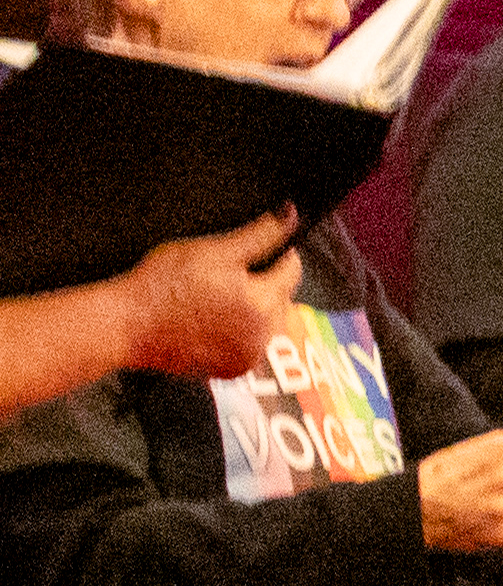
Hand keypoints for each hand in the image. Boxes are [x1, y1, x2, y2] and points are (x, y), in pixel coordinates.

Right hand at [127, 213, 303, 378]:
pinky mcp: (231, 370)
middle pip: (281, 298)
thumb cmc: (162, 286)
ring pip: (267, 322)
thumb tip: (290, 216)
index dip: (279, 253)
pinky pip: (249, 343)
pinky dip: (239, 331)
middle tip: (228, 274)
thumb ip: (260, 234)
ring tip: (217, 297)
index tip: (264, 246)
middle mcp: (263, 336)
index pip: (292, 271)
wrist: (127, 325)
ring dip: (253, 308)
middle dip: (264, 283)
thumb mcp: (214, 250)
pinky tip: (212, 319)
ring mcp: (248, 356)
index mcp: (264, 303)